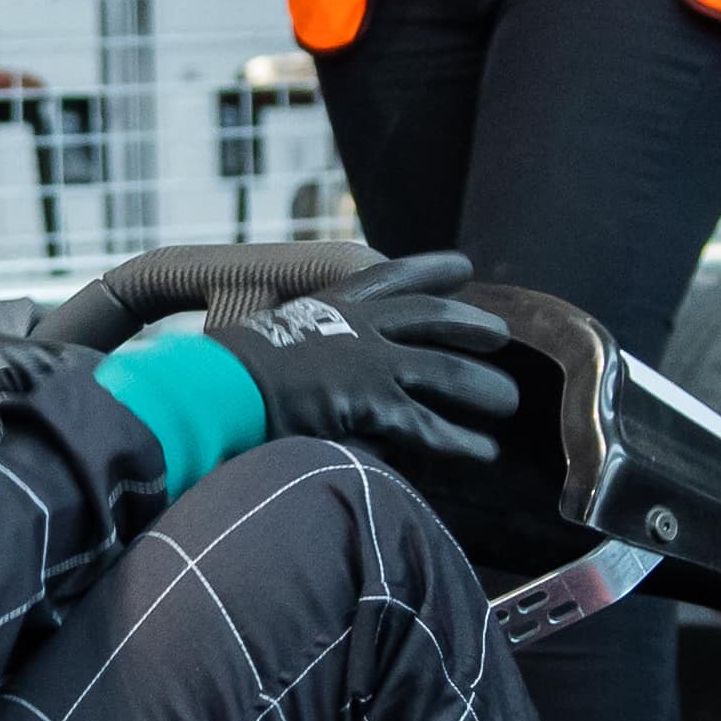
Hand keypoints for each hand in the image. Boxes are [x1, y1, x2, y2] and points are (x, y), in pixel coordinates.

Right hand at [211, 249, 524, 463]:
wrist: (213, 388)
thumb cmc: (222, 373)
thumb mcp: (265, 340)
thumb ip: (300, 347)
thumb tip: (310, 369)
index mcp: (331, 305)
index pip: (390, 277)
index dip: (431, 270)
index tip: (463, 267)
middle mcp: (359, 327)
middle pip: (433, 318)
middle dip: (472, 324)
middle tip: (500, 334)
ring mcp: (370, 364)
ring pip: (447, 373)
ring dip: (483, 388)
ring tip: (508, 402)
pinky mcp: (373, 405)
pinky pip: (431, 427)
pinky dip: (461, 442)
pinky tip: (483, 454)